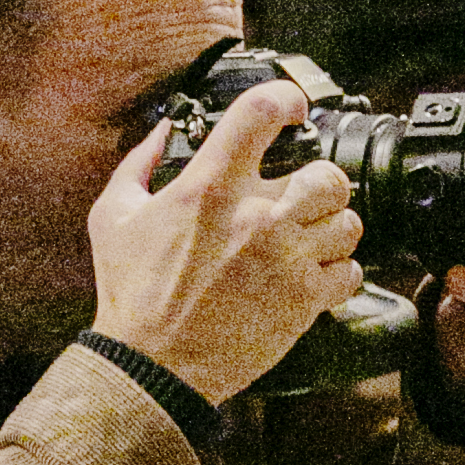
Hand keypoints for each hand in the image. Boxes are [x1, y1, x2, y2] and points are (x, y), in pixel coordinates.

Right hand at [88, 76, 363, 400]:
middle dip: (319, 182)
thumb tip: (165, 130)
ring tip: (310, 237)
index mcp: (210, 187)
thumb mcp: (113, 216)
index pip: (262, 111)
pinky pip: (350, 270)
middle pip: (329, 174)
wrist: (152, 365)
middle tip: (303, 195)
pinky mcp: (303, 300)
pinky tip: (313, 274)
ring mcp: (286, 259)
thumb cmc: (131, 293)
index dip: (285, 98)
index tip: (292, 108)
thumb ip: (139, 162)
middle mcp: (255, 216)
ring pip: (347, 221)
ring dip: (331, 227)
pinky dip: (338, 271)